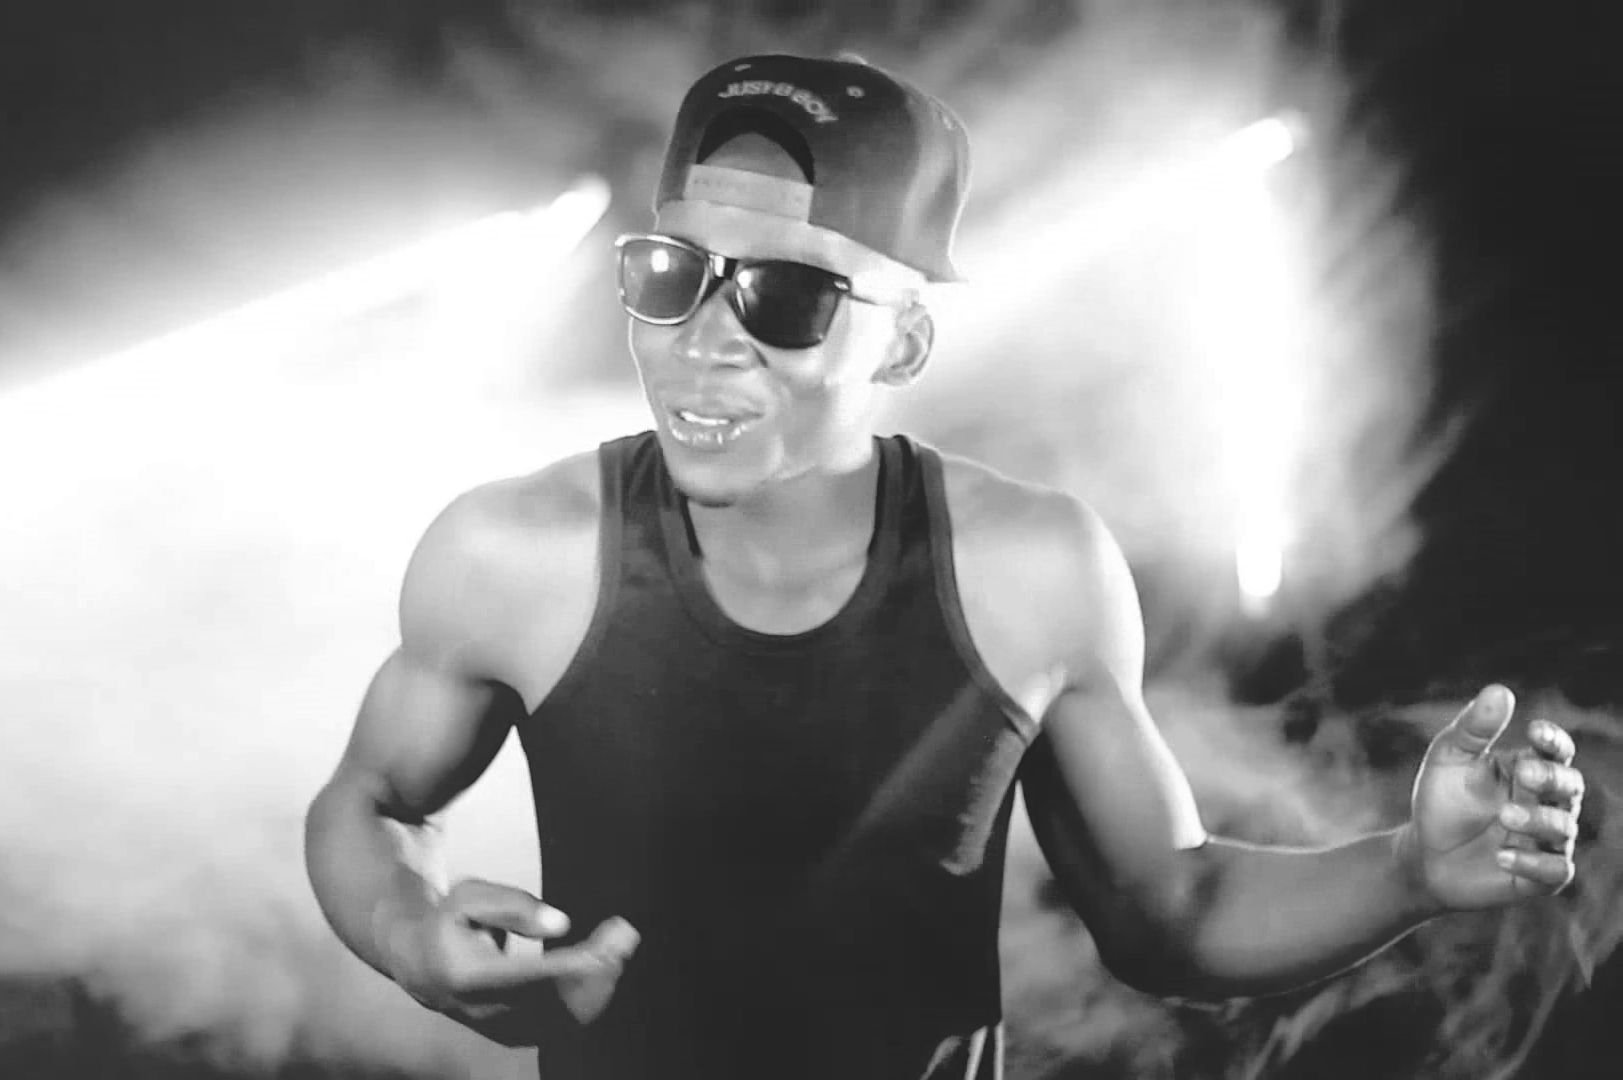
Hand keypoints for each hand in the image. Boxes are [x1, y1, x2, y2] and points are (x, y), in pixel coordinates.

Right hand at [380, 878, 639, 1044]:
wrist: (422, 966)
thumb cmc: (450, 923)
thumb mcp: (468, 897)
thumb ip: (512, 906)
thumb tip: (561, 923)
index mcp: (471, 978)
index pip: (533, 977)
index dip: (577, 964)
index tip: (610, 940)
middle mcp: (488, 1013)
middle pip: (557, 1003)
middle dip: (598, 972)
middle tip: (625, 936)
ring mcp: (504, 1030)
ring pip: (565, 1018)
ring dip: (600, 984)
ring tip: (620, 945)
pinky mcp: (518, 1036)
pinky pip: (563, 1023)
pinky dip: (591, 996)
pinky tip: (606, 967)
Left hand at [1404, 685, 1584, 912]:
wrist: (1423, 856)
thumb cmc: (1441, 802)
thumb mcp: (1448, 760)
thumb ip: (1473, 729)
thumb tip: (1500, 690)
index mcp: (1528, 769)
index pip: (1557, 752)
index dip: (1554, 742)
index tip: (1535, 733)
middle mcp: (1545, 803)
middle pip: (1570, 786)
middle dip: (1552, 778)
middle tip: (1524, 773)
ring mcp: (1545, 840)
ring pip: (1564, 827)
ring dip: (1538, 819)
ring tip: (1504, 816)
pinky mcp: (1539, 877)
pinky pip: (1556, 870)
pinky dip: (1535, 864)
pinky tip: (1503, 857)